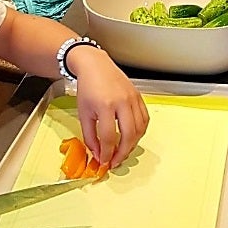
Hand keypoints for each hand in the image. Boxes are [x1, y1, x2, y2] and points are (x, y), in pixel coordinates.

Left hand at [65, 46, 149, 168]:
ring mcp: (133, 98)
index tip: (104, 162)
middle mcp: (122, 102)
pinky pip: (145, 119)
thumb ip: (89, 136)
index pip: (109, 137)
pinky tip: (132, 137)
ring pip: (140, 128)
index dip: (107, 153)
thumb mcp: (83, 113)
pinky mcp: (139, 96)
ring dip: (132, 144)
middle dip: (123, 153)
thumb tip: (98, 153)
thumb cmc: (88, 88)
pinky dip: (140, 132)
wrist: (95, 65)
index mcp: (105, 105)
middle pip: (129, 134)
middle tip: (116, 162)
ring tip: (123, 152)